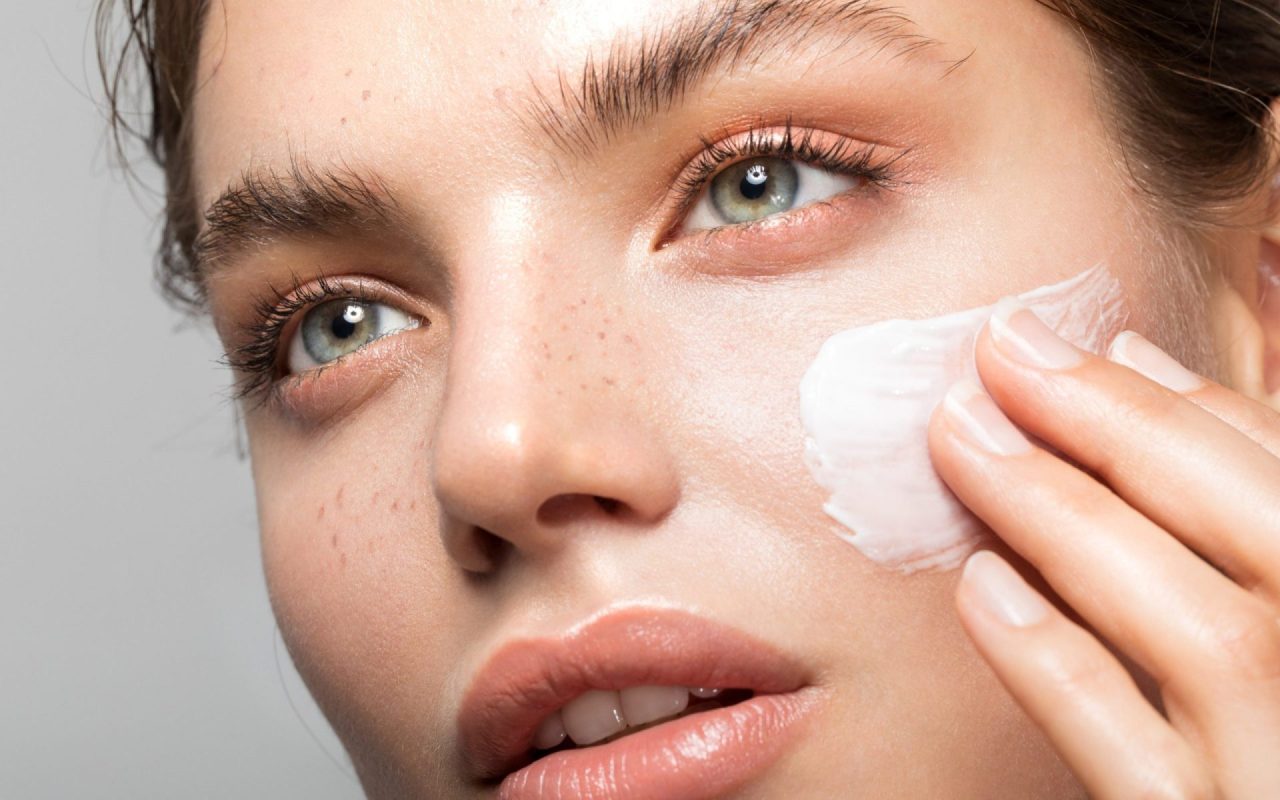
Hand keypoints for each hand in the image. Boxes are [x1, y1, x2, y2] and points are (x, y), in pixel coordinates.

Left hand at [928, 299, 1279, 798]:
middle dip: (1124, 426)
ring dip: (1070, 517)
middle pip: (1265, 529)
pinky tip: (982, 586)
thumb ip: (1236, 483)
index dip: (1181, 399)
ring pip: (1204, 636)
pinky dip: (1060, 667)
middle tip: (1003, 352)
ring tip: (964, 436)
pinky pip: (1137, 766)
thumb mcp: (1269, 575)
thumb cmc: (1257, 686)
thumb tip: (1137, 358)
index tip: (1064, 341)